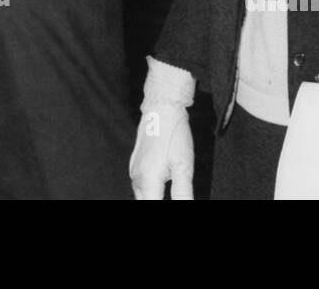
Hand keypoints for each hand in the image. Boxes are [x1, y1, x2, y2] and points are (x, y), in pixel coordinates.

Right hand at [129, 58, 195, 199]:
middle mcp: (137, 179)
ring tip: (168, 194)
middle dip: (158, 202)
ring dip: (154, 198)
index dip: (166, 207)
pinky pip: (140, 188)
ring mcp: (134, 172)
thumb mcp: (184, 166)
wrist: (162, 110)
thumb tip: (185, 205)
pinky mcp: (135, 166)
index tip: (177, 198)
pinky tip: (162, 189)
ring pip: (142, 197)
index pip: (153, 207)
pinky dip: (150, 193)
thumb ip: (182, 192)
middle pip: (146, 203)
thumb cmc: (174, 136)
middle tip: (175, 195)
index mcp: (148, 181)